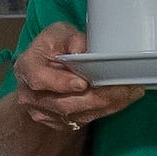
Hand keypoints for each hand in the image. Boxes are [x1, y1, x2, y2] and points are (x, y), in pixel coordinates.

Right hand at [9, 24, 144, 135]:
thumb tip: (83, 49)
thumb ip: (72, 39)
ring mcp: (43, 112)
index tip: (83, 83)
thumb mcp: (60, 33)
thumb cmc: (53, 46)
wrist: (45, 66)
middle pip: (64, 104)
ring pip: (78, 115)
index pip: (39, 79)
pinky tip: (123, 98)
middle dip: (97, 97)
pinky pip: (85, 120)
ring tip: (130, 91)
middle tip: (122, 87)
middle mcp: (30, 94)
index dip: (61, 83)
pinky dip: (107, 110)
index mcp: (26, 68)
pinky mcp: (58, 122)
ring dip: (107, 105)